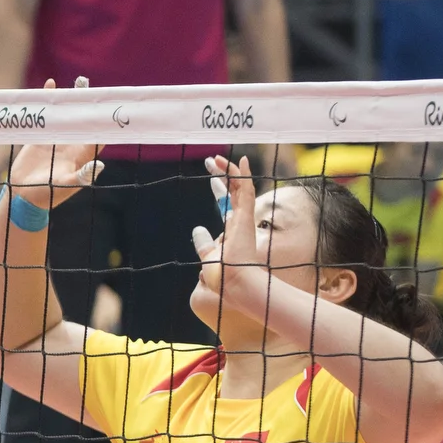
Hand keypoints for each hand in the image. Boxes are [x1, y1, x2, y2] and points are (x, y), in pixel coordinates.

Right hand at [5, 78, 101, 209]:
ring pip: (67, 114)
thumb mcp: (66, 186)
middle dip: (88, 102)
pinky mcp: (40, 137)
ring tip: (79, 81)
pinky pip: (46, 115)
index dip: (105, 120)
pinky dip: (48, 101)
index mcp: (81, 154)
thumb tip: (101, 165)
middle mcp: (71, 143)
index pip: (98, 133)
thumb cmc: (48, 195)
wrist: (23, 197)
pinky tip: (50, 85)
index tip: (113, 105)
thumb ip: (82, 176)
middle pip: (84, 118)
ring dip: (71, 98)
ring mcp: (56, 139)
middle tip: (91, 84)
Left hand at [190, 154, 259, 327]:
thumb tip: (196, 230)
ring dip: (228, 171)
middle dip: (222, 175)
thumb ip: (204, 245)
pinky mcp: (245, 217)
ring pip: (239, 187)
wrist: (231, 283)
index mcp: (232, 230)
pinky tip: (240, 161)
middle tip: (210, 161)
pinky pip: (246, 191)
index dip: (221, 190)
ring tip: (214, 159)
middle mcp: (240, 222)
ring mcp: (244, 219)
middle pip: (233, 192)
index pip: (227, 204)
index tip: (213, 178)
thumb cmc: (221, 276)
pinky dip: (243, 176)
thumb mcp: (208, 256)